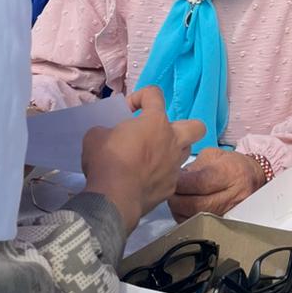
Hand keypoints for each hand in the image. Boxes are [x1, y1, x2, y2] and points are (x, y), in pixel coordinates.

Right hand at [80, 85, 202, 234]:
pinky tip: (145, 180)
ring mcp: (175, 165)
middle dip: (182, 126)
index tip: (127, 111)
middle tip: (160, 133)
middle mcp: (172, 141)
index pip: (154, 94)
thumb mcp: (95, 136)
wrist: (114, 199)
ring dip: (173, 150)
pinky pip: (171, 176)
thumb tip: (111, 135)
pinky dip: (161, 175)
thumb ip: (108, 129)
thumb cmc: (107, 161)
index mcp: (155, 122)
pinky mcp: (171, 187)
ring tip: (153, 157)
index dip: (139, 97)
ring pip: (186, 151)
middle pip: (196, 126)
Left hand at [169, 148, 265, 220]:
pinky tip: (184, 209)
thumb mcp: (213, 155)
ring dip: (179, 210)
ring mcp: (229, 213)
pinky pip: (199, 226)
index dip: (181, 183)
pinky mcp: (223, 223)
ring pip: (195, 218)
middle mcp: (231, 196)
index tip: (172, 178)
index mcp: (229, 173)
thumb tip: (175, 178)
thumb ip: (193, 166)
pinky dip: (186, 218)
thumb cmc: (232, 165)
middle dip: (176, 199)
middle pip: (196, 205)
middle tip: (169, 191)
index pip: (200, 183)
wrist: (252, 178)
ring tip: (176, 199)